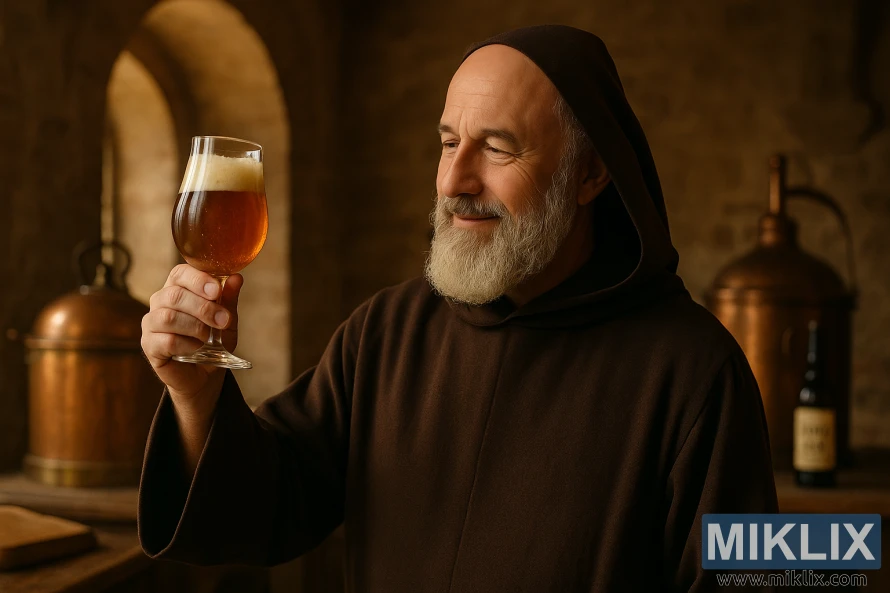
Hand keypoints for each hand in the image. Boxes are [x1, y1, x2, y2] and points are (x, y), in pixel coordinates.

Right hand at [141, 264, 243, 414]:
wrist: (205, 374)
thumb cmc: (214, 341)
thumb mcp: (227, 319)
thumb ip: (228, 299)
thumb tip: (237, 278)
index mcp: (178, 288)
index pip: (179, 273)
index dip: (197, 279)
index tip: (217, 291)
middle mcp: (160, 302)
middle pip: (174, 295)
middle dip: (203, 307)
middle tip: (222, 320)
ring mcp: (151, 323)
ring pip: (168, 317)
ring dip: (196, 327)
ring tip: (209, 337)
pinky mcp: (149, 345)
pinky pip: (166, 340)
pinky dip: (187, 344)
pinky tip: (197, 349)